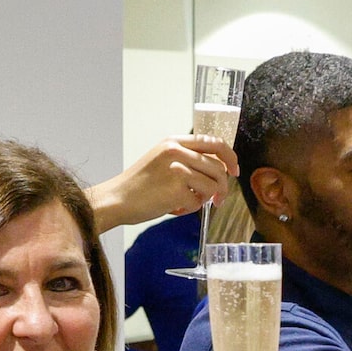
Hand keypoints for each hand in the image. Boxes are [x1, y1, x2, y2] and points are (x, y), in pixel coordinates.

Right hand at [85, 135, 238, 228]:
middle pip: (218, 167)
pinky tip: (173, 207)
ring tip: (187, 202)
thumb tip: (218, 170)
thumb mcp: (162, 160)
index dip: (230, 157)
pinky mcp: (176, 189)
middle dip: (223, 186)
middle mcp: (176, 151)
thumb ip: (187, 159)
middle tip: (218, 199)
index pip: (214, 142)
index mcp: (174, 141)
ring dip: (205, 199)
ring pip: (212, 186)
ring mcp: (177, 169)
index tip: (234, 171)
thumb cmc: (139, 185)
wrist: (117, 199)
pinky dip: (189, 209)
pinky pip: (198, 202)